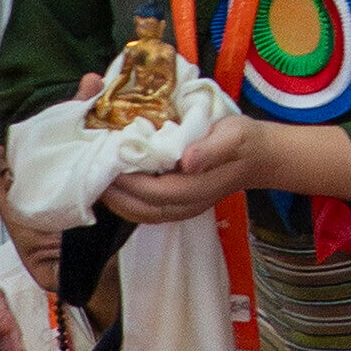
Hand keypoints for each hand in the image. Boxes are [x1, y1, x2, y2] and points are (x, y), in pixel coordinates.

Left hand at [100, 94, 267, 224]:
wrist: (260, 156)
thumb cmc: (245, 141)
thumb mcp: (234, 135)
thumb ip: (211, 150)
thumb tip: (187, 162)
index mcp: (199, 187)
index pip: (156, 193)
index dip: (130, 183)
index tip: (108, 164)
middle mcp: (188, 204)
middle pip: (143, 209)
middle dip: (116, 194)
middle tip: (91, 173)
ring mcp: (184, 209)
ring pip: (142, 214)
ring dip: (118, 201)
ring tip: (96, 181)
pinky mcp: (179, 206)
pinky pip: (147, 211)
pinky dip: (127, 203)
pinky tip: (115, 186)